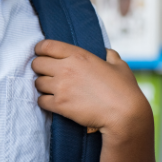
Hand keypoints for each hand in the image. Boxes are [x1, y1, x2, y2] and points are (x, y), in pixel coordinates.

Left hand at [31, 40, 151, 142]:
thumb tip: (106, 52)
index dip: (40, 49)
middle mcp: (66, 68)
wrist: (125, 116)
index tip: (41, 54)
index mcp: (78, 55)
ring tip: (52, 89)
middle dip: (40, 68)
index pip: (46, 46)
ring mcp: (61, 87)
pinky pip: (40, 100)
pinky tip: (53, 102)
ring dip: (43, 86)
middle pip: (37, 64)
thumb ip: (110, 56)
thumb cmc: (125, 90)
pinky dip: (45, 101)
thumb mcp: (120, 66)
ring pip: (37, 82)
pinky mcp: (59, 105)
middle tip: (47, 74)